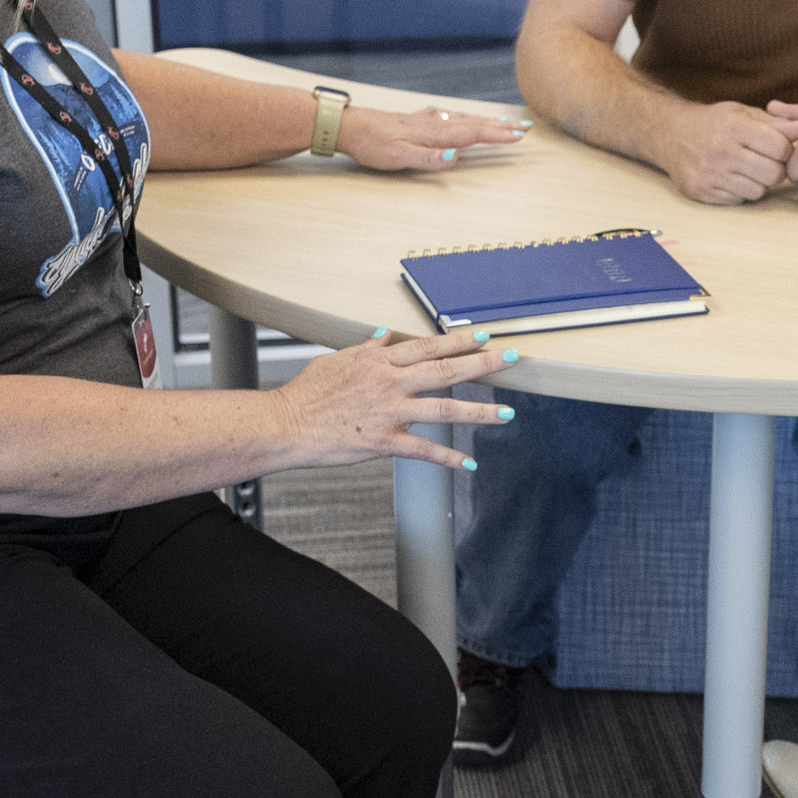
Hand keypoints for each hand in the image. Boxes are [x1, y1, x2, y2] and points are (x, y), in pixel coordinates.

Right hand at [277, 328, 509, 469]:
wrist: (285, 424)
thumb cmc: (308, 393)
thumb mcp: (338, 360)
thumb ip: (367, 348)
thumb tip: (386, 336)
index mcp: (381, 362)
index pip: (429, 346)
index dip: (460, 340)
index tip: (485, 335)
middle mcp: (390, 383)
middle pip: (446, 370)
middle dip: (483, 364)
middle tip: (512, 359)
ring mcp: (389, 412)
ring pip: (443, 409)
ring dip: (479, 412)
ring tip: (506, 414)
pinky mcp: (382, 441)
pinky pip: (422, 450)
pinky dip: (447, 458)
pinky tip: (467, 463)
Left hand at [336, 104, 528, 171]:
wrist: (348, 126)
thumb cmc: (371, 144)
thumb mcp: (398, 157)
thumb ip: (428, 158)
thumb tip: (455, 158)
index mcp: (434, 134)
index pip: (472, 133)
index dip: (497, 135)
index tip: (518, 135)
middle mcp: (433, 123)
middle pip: (473, 123)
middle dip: (500, 125)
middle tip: (524, 126)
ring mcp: (425, 120)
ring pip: (462, 118)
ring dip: (485, 120)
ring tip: (504, 121)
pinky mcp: (416, 120)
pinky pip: (449, 117)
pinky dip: (464, 117)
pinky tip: (460, 117)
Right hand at [657, 99, 792, 204]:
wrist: (669, 134)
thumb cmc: (714, 123)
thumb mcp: (743, 114)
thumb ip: (775, 123)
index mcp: (735, 128)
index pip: (780, 147)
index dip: (785, 150)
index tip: (778, 148)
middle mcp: (722, 151)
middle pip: (773, 174)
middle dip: (776, 170)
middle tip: (766, 162)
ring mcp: (710, 174)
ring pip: (758, 191)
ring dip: (758, 183)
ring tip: (748, 170)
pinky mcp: (702, 192)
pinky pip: (738, 201)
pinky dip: (740, 192)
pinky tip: (731, 178)